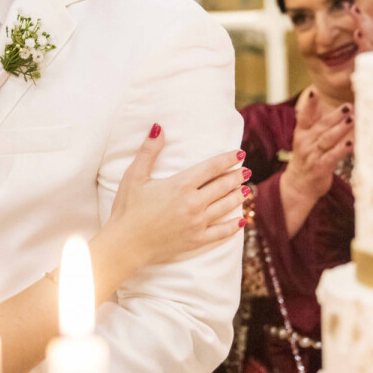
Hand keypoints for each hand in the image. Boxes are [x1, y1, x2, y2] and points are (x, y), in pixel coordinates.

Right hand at [109, 124, 246, 264]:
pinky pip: (220, 233)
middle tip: (246, 171)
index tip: (240, 154)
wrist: (126, 244)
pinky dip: (232, 227)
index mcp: (181, 185)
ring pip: (225, 207)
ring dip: (237, 197)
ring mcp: (197, 223)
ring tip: (246, 190)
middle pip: (222, 186)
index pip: (212, 168)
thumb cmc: (127, 208)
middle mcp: (194, 203)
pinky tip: (240, 222)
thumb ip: (148, 151)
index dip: (228, 159)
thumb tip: (159, 127)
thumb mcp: (134, 176)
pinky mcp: (196, 240)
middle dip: (236, 177)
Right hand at [281, 88, 353, 205]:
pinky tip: (351, 143)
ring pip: (327, 139)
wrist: (299, 184)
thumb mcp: (308, 138)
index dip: (310, 103)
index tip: (314, 90)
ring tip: (352, 120)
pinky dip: (341, 149)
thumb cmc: (308, 157)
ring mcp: (312, 155)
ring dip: (340, 129)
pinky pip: (332, 157)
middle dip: (335, 115)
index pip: (305, 115)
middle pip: (321, 126)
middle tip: (348, 106)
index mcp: (302, 132)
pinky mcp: (320, 167)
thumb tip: (333, 105)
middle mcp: (305, 142)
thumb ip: (318, 122)